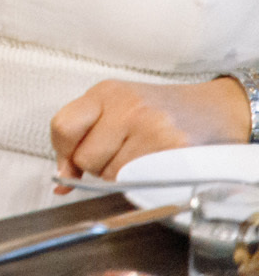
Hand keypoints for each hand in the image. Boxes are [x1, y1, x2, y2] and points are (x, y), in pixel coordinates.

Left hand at [51, 77, 252, 182]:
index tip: (73, 162)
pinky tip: (153, 167)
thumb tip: (61, 181)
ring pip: (111, 174)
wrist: (214, 109)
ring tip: (140, 158)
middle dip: (98, 167)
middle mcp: (126, 106)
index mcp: (105, 93)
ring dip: (121, 176)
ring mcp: (151, 126)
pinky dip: (141, 182)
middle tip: (120, 156)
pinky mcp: (173, 148)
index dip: (64, 153)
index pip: (63, 127)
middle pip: (86, 158)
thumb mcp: (116, 109)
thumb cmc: (160, 111)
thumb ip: (83, 138)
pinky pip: (138, 181)